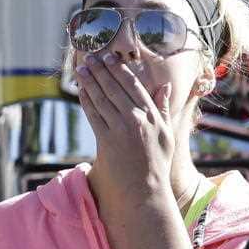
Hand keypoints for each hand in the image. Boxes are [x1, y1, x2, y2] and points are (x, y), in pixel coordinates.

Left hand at [76, 51, 174, 203]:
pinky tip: (80, 91)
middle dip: (101, 71)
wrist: (146, 191)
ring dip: (90, 82)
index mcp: (153, 116)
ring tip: (81, 69)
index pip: (134, 85)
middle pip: (115, 88)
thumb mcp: (167, 134)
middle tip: (90, 57)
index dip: (119, 69)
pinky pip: (94, 116)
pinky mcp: (107, 141)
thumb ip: (164, 108)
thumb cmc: (157, 164)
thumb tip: (165, 86)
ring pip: (103, 99)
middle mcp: (138, 120)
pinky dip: (86, 101)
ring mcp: (122, 130)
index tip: (109, 57)